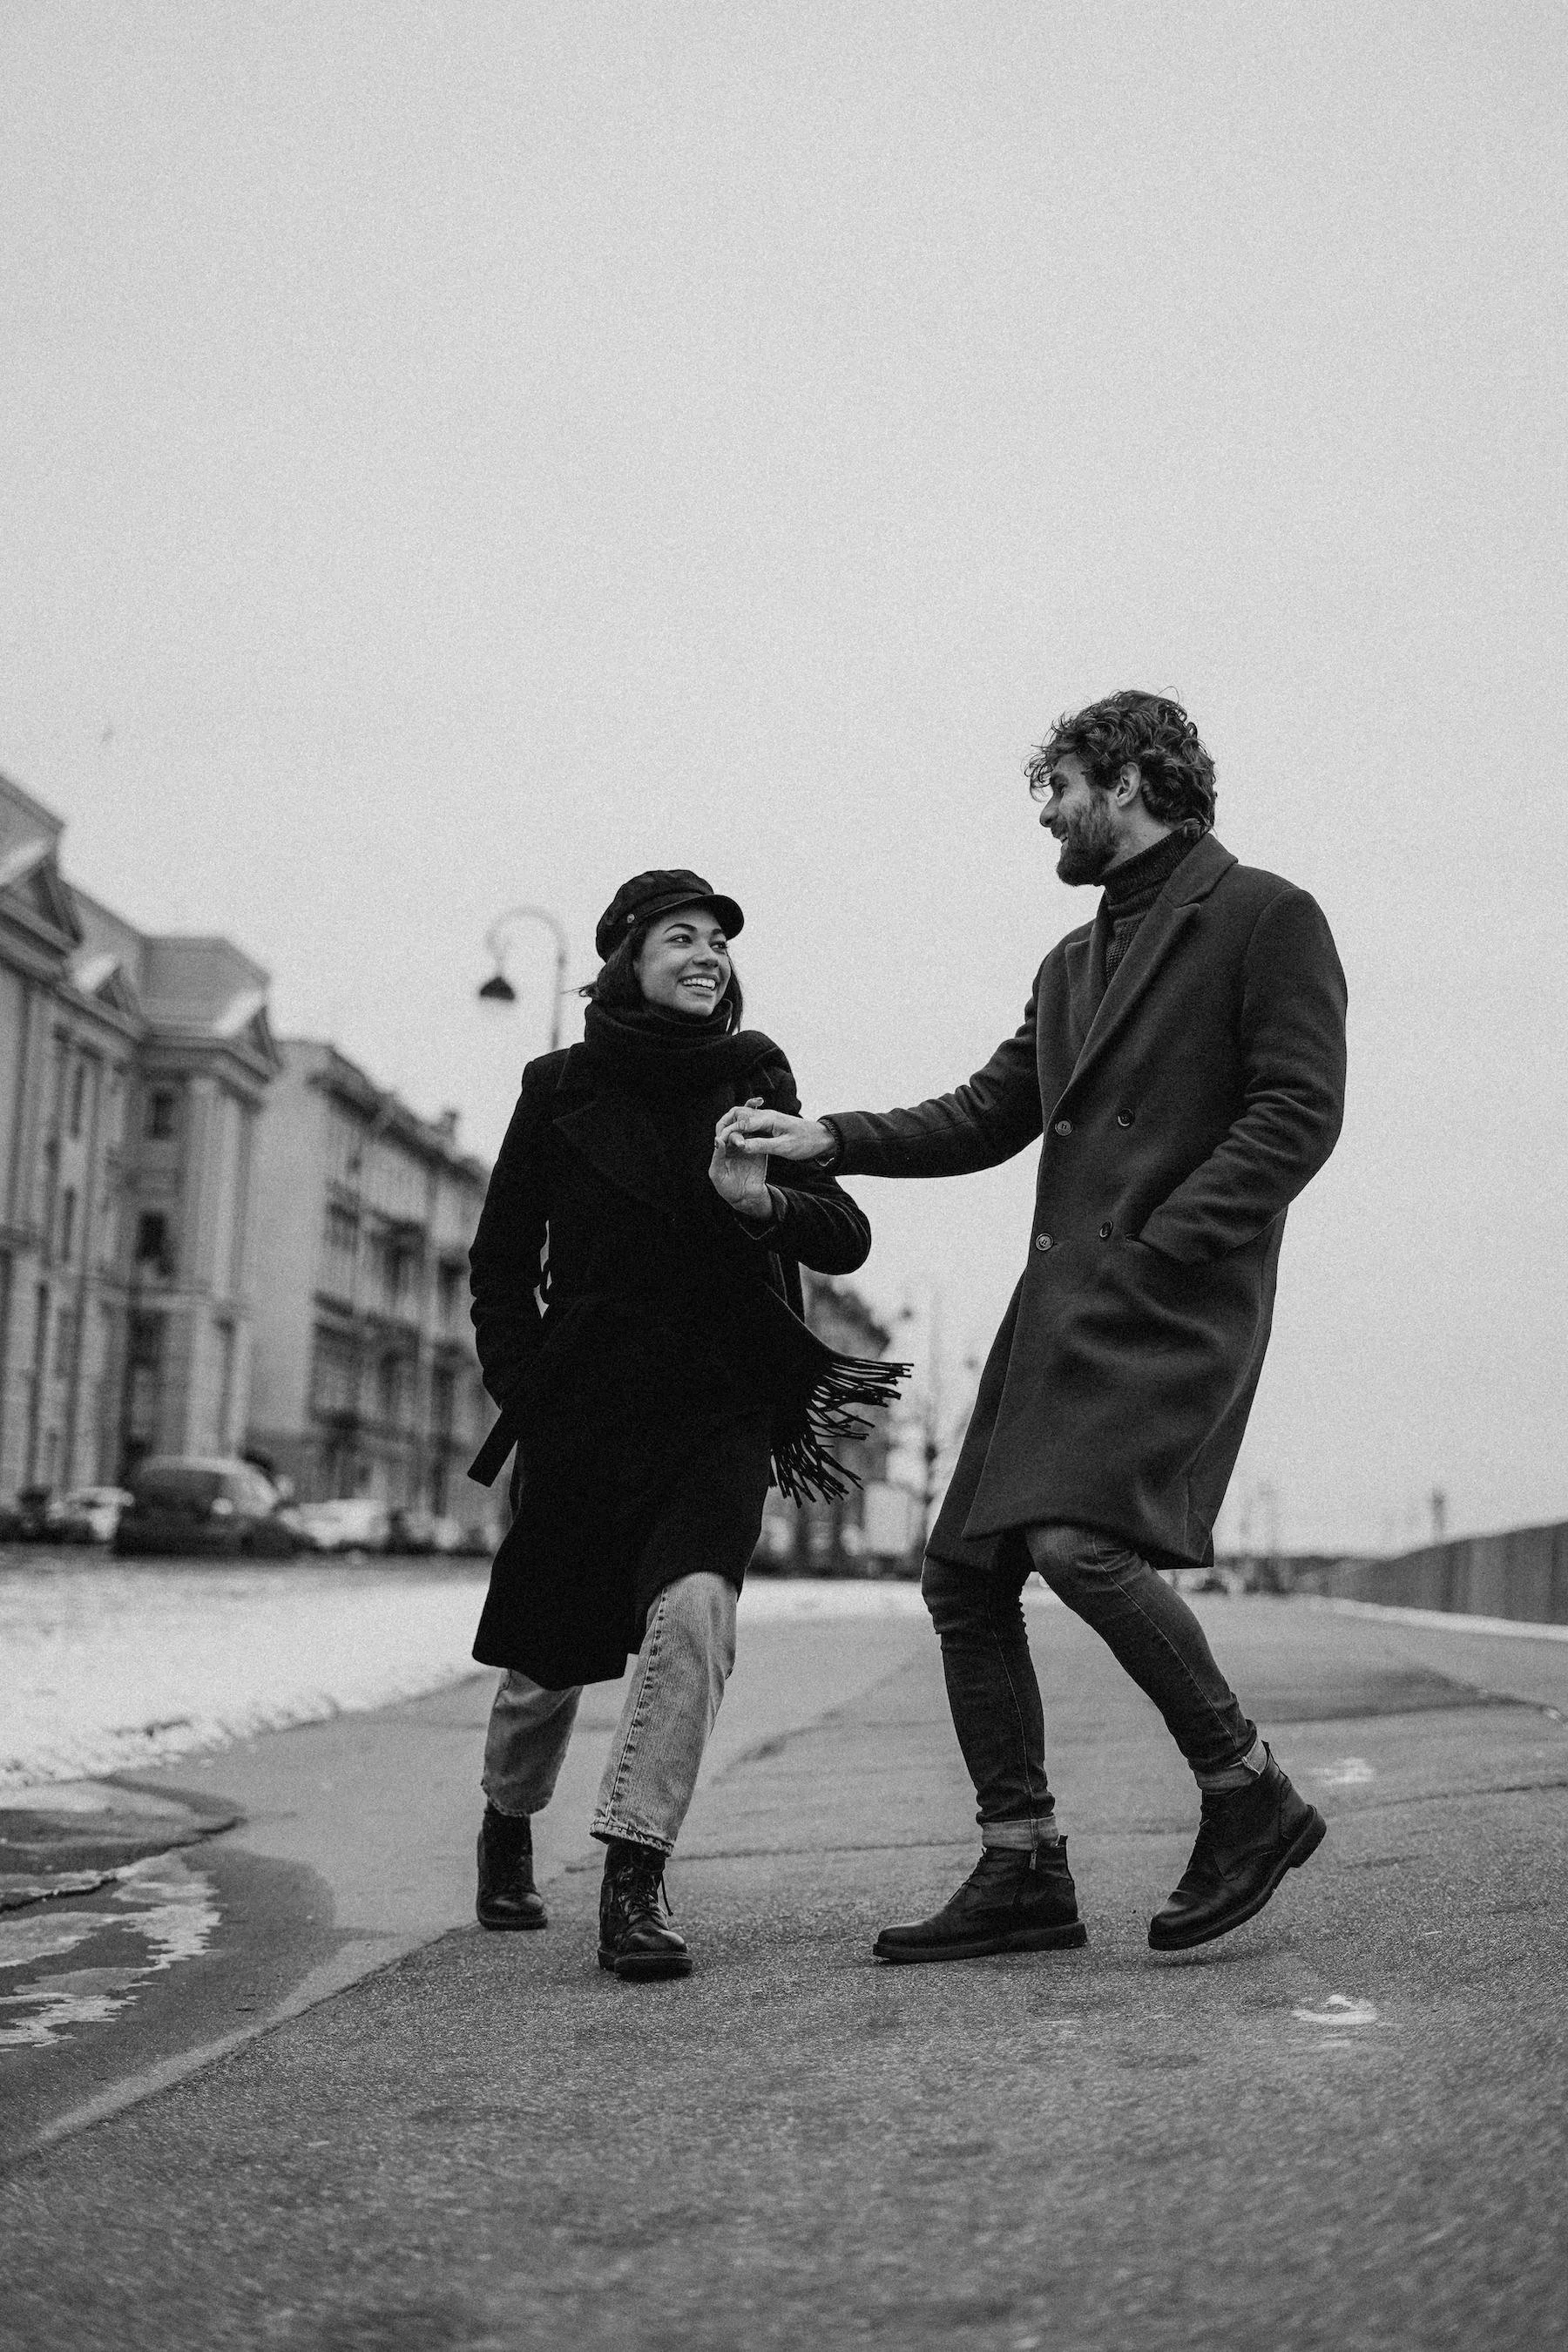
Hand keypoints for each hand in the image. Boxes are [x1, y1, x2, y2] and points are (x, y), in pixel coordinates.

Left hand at [709, 1098, 774, 1220]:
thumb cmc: (727, 1188)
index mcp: (724, 1146)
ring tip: (760, 1101)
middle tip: (755, 1101)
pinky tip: (769, 1115)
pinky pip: (762, 1135)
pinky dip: (765, 1125)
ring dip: (755, 1114)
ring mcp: (748, 1144)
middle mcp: (735, 1143)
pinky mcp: (760, 1148)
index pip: (725, 1128)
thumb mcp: (718, 1173)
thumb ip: (718, 1156)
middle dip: (744, 1111)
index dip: (730, 1120)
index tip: (737, 1114)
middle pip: (739, 1123)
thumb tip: (718, 1139)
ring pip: (751, 1126)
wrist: (746, 1197)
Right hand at [715, 1105, 833, 1161]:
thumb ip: (761, 1146)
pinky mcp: (769, 1124)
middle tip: (717, 1139)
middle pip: (737, 1113)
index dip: (728, 1133)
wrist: (822, 1138)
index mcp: (768, 1119)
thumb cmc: (806, 1143)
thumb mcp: (783, 1148)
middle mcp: (766, 1115)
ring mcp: (767, 1118)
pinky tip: (737, 1138)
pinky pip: (749, 1123)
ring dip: (731, 1126)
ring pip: (741, 1117)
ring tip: (723, 1139)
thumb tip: (740, 1146)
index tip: (719, 1144)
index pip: (741, 1123)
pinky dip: (740, 1129)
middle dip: (724, 1124)